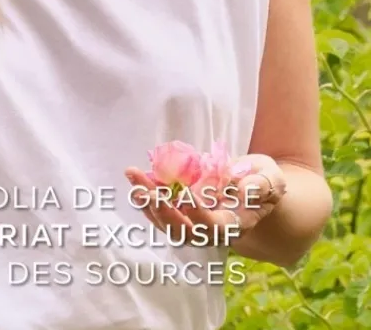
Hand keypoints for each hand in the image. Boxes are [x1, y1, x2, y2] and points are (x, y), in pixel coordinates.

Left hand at [125, 154, 286, 246]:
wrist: (253, 186)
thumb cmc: (263, 181)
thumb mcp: (272, 178)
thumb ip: (263, 184)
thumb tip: (245, 189)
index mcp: (235, 224)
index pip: (213, 227)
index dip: (199, 214)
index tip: (186, 194)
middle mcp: (210, 230)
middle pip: (182, 230)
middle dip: (162, 211)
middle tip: (146, 189)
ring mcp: (193, 223)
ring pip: (166, 221)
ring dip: (146, 200)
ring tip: (132, 174)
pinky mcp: (180, 212)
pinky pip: (159, 210)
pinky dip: (146, 195)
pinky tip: (135, 177)